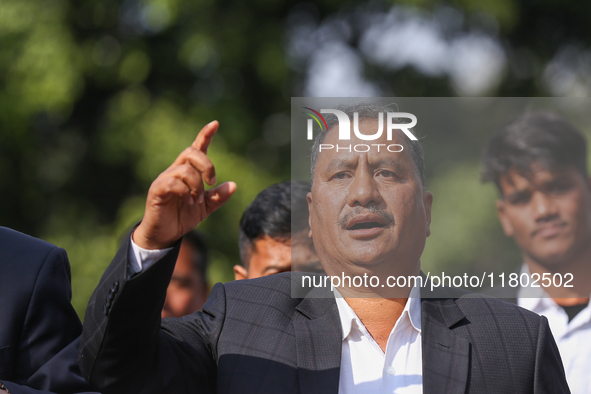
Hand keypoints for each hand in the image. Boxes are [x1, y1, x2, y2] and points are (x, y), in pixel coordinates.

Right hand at [133, 121, 235, 248]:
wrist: (165, 234)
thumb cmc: (183, 216)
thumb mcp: (205, 207)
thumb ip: (218, 197)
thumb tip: (233, 185)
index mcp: (188, 171)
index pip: (196, 148)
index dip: (205, 135)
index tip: (215, 124)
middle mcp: (175, 170)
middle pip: (191, 152)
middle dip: (206, 165)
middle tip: (211, 183)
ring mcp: (164, 179)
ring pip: (185, 169)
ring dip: (196, 185)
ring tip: (197, 201)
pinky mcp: (157, 190)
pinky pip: (172, 182)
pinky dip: (185, 192)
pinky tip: (188, 202)